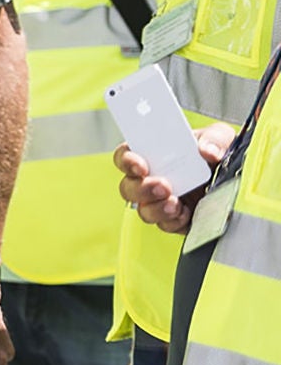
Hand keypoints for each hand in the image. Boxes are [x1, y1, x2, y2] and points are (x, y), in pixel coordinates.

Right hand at [115, 126, 230, 232]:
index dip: (126, 161)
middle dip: (142, 189)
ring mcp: (162, 202)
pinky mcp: (177, 220)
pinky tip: (187, 214)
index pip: (125, 156)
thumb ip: (214, 138)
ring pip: (143, 210)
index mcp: (154, 155)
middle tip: (163, 186)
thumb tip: (207, 150)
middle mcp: (152, 179)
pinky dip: (174, 221)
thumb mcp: (221, 138)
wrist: (238, 180)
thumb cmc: (221, 155)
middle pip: (128, 187)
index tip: (140, 165)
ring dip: (156, 209)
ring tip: (175, 204)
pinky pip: (166, 225)